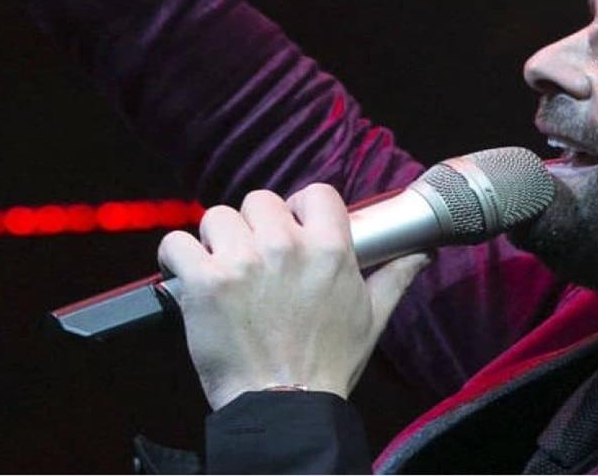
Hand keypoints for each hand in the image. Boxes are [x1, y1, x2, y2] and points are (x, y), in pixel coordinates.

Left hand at [157, 183, 430, 410]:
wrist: (284, 405)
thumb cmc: (328, 364)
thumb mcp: (373, 318)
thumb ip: (395, 276)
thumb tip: (421, 253)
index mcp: (330, 249)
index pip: (314, 192)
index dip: (300, 208)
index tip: (293, 228)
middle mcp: (285, 246)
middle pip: (260, 200)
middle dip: (255, 226)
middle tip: (256, 260)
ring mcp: (242, 261)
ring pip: (217, 216)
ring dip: (217, 240)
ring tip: (225, 271)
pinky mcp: (203, 282)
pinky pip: (176, 243)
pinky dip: (178, 258)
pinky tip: (190, 276)